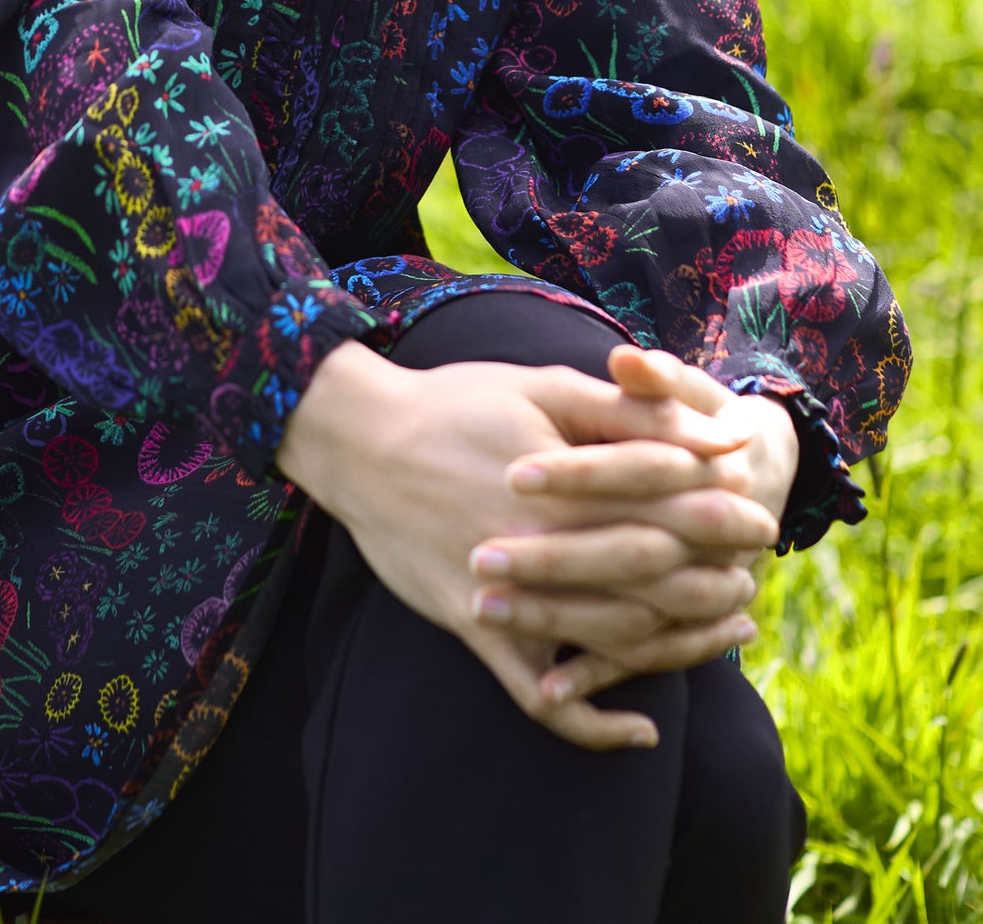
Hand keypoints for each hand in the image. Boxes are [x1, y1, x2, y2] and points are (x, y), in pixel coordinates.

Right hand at [275, 341, 755, 749]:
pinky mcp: (476, 630)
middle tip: (752, 581)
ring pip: (615, 642)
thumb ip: (634, 410)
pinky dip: (593, 724)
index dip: (724, 518)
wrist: (359, 440)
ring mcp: (510, 597)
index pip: (670, 511)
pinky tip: (640, 732)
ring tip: (722, 634)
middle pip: (655, 580)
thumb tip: (720, 431)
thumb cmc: (457, 403)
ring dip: (680, 646)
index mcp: (568, 485)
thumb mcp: (545, 388)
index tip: (762, 521)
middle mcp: (545, 548)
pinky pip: (540, 698)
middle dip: (715, 583)